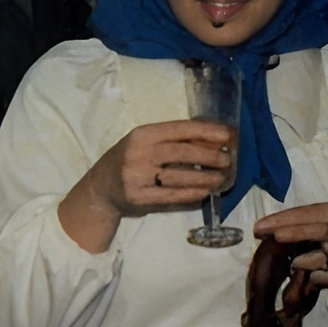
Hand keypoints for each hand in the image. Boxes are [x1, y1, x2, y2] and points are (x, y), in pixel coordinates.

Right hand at [57, 119, 234, 252]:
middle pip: (182, 153)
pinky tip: (205, 192)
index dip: (206, 131)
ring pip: (180, 177)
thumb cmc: (128, 160)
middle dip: (210, 157)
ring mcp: (137, 176)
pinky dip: (192, 194)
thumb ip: (173, 141)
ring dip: (206, 178)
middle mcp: (138, 153)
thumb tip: (213, 141)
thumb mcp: (145, 143)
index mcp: (142, 134)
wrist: (99, 188)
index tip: (228, 135)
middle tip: (227, 160)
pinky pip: (172, 195)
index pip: (180, 129)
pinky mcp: (139, 197)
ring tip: (221, 178)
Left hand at [252, 202, 327, 288]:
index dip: (281, 220)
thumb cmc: (321, 237)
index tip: (258, 228)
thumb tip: (260, 230)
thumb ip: (290, 226)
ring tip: (294, 263)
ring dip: (304, 261)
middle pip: (320, 231)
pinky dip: (319, 277)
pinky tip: (312, 277)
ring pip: (323, 257)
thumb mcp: (309, 225)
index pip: (305, 213)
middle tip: (275, 237)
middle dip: (295, 233)